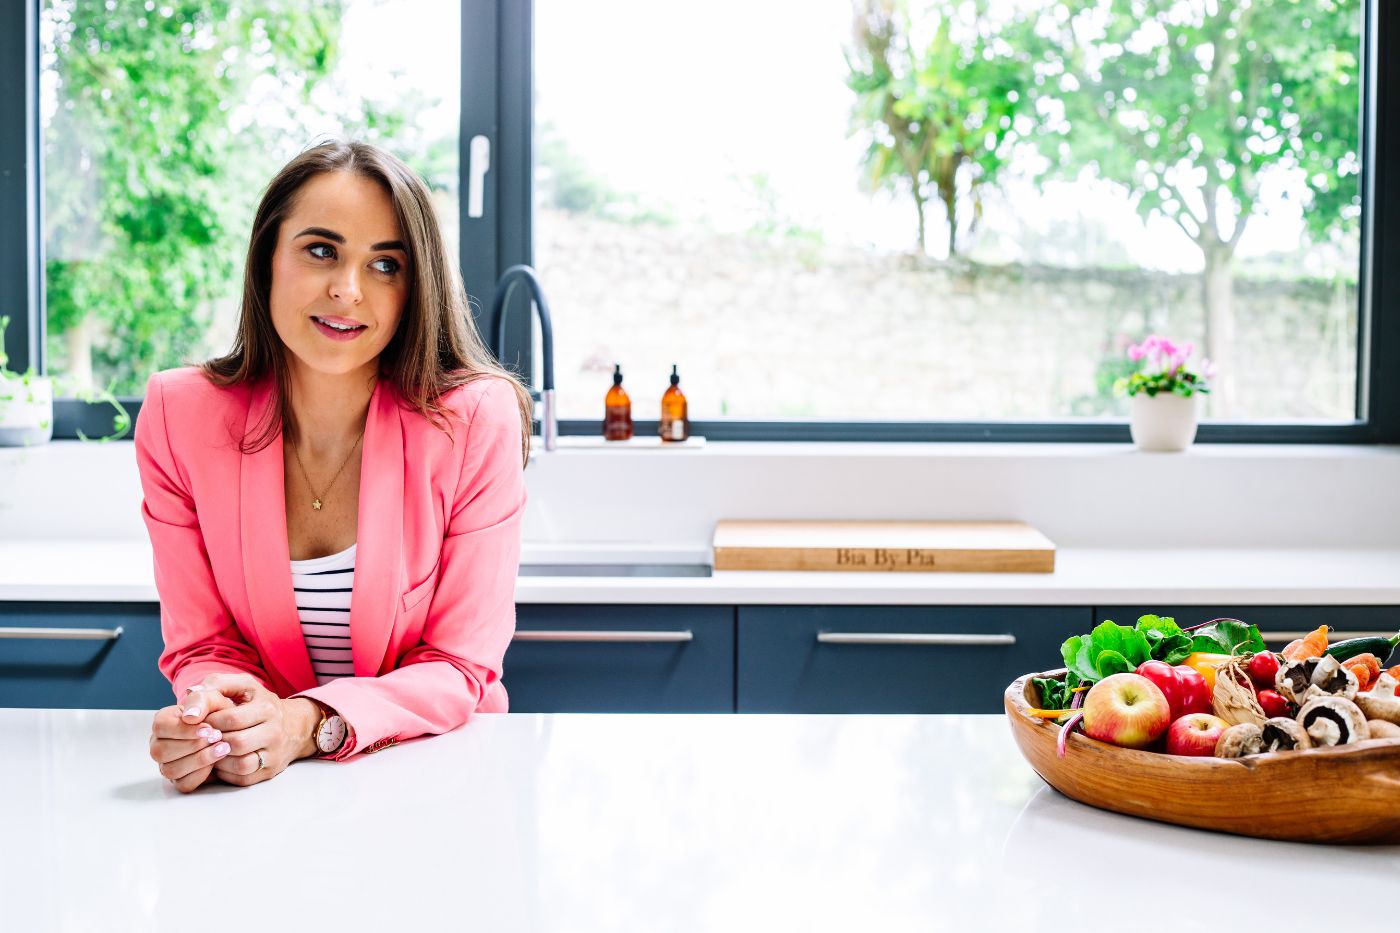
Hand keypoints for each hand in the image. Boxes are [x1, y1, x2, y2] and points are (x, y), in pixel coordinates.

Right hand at [149, 684, 237, 793]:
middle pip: (160, 751)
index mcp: (163, 722)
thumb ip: (202, 700)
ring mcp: (168, 763)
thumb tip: (190, 716)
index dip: (183, 729)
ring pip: (170, 770)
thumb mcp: (215, 699)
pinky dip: (200, 775)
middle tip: (217, 738)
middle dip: (192, 745)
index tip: (208, 728)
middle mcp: (160, 744)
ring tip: (222, 749)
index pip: (160, 726)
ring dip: (198, 760)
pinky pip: (183, 784)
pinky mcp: (181, 779)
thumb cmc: (221, 712)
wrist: (237, 729)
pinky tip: (216, 764)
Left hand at [198, 672, 317, 786]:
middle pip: (235, 743)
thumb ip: (213, 687)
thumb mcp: (240, 686)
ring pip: (241, 764)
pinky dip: (226, 772)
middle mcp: (275, 732)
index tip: (201, 721)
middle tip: (203, 737)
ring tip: (211, 748)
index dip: (209, 721)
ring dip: (219, 759)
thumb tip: (190, 711)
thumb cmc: (257, 703)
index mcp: (267, 708)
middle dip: (214, 742)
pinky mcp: (270, 771)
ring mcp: (274, 754)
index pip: (230, 719)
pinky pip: (243, 778)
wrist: (293, 725)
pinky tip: (221, 760)